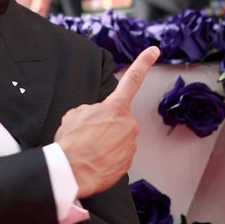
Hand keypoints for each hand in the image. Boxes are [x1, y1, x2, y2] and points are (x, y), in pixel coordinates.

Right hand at [54, 46, 159, 197]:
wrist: (71, 173)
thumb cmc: (70, 143)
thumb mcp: (74, 115)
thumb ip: (92, 111)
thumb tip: (97, 118)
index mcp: (115, 108)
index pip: (132, 80)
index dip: (144, 63)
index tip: (154, 50)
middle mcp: (128, 124)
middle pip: (118, 119)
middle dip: (105, 125)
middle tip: (87, 135)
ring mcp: (130, 145)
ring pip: (118, 138)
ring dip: (106, 142)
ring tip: (88, 149)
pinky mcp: (128, 163)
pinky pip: (118, 155)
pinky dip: (107, 157)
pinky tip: (94, 160)